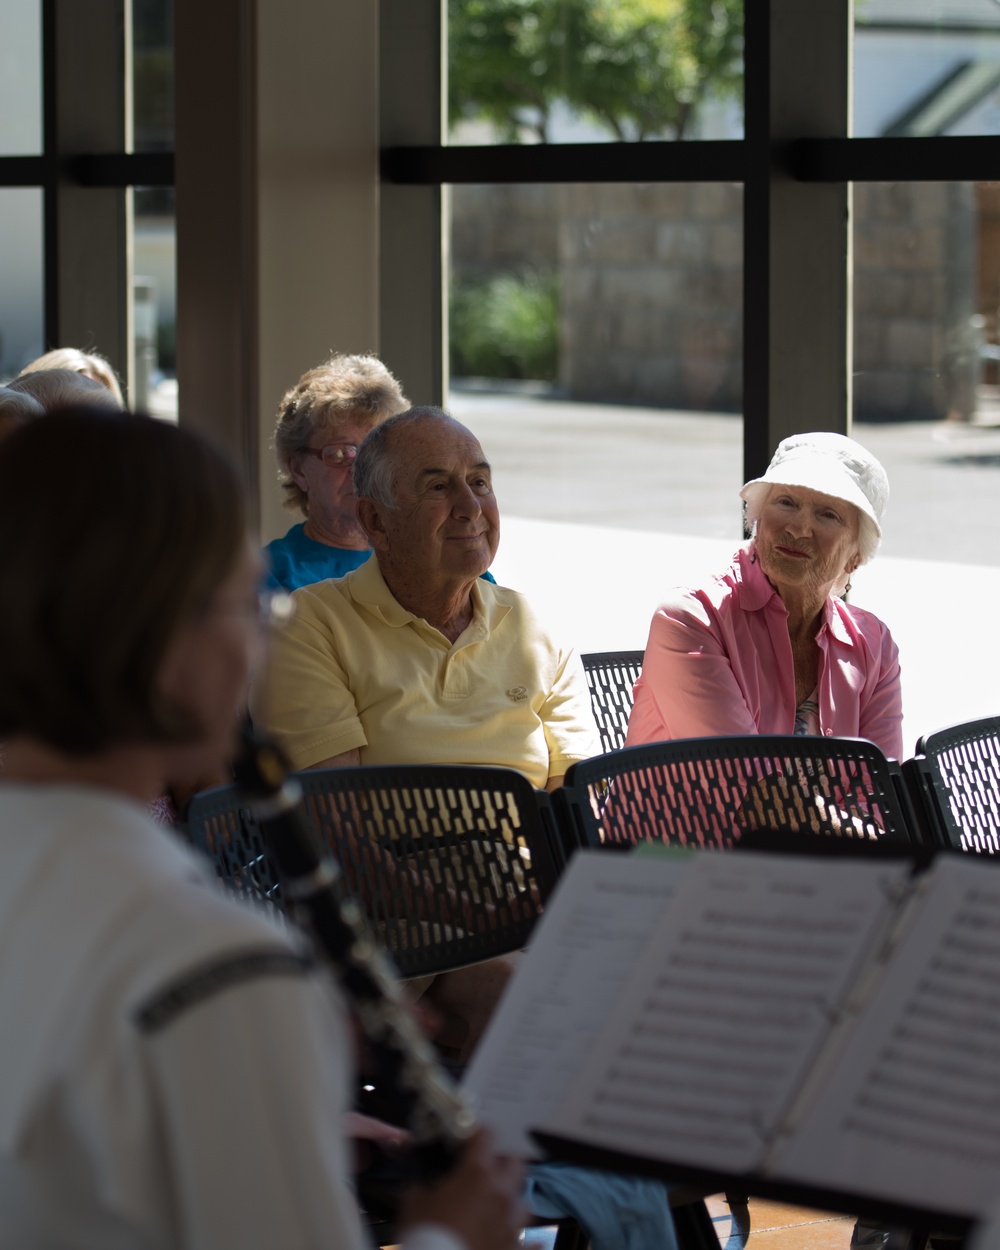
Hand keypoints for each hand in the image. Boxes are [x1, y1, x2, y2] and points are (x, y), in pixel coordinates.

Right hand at [399, 1128, 524, 1249]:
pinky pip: (529, 1240)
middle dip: (502, 1161)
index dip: (477, 1134)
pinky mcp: (514, 1246)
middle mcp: (500, 1192)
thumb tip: (420, 1182)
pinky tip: (515, 1237)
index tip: (469, 1140)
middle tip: (486, 1168)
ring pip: (524, 1199)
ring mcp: (511, 1220)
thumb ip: (422, 1183)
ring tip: (495, 1206)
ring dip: (511, 1199)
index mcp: (477, 1173)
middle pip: (515, 1162)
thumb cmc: (427, 1234)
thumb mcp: (414, 1202)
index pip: (486, 1135)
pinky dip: (523, 1238)